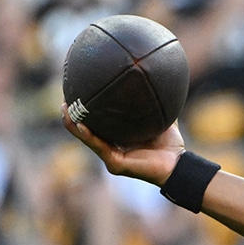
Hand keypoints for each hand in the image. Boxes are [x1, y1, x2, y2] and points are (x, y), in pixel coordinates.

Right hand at [62, 103, 184, 185]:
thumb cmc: (170, 144)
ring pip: (86, 139)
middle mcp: (111, 147)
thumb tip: (159, 79)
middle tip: (64, 100)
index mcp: (118, 138)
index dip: (85, 111)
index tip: (76, 93)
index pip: (96, 123)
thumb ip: (156, 103)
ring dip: (73, 125)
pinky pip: (99, 147)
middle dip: (72, 116)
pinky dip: (88, 136)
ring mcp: (111, 156)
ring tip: (65, 111)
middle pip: (85, 130)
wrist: (179, 165)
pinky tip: (81, 125)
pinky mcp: (115, 164)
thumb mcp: (162, 118)